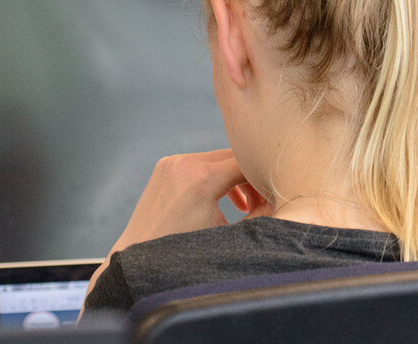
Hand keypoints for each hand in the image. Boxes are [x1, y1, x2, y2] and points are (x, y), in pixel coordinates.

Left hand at [83, 149, 269, 309]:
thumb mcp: (227, 237)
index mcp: (201, 178)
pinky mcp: (164, 166)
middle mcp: (184, 163)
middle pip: (233, 157)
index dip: (264, 178)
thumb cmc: (183, 255)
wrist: (138, 261)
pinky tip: (223, 200)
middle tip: (260, 205)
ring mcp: (171, 162)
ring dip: (233, 177)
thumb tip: (280, 201)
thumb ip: (258, 216)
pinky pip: (200, 163)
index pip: (247, 162)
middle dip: (250, 178)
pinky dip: (214, 177)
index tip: (274, 197)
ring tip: (244, 206)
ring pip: (217, 159)